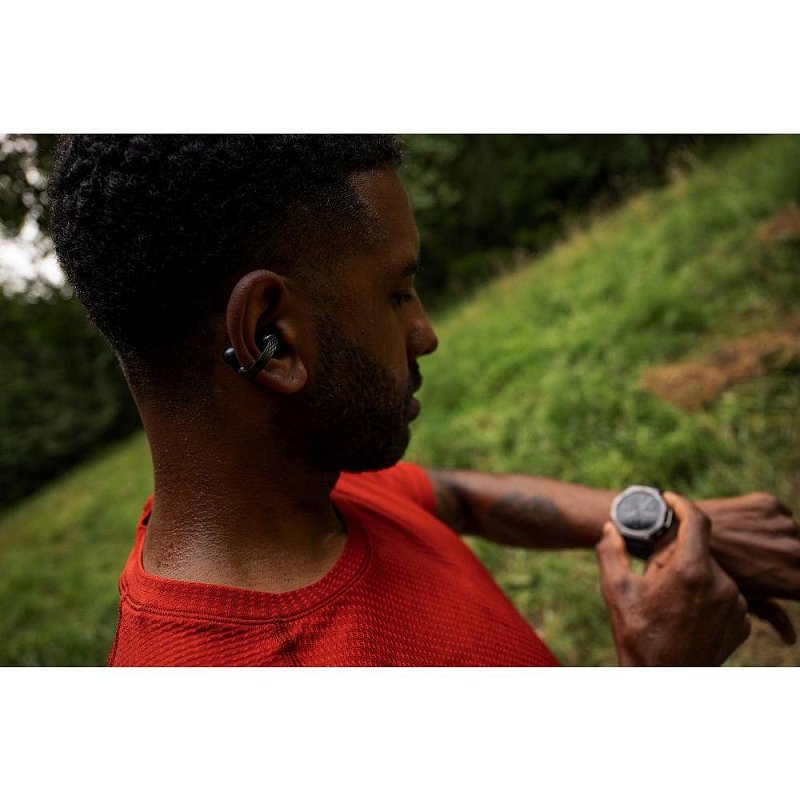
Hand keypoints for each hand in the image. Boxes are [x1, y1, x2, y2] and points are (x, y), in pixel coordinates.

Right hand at [596, 492, 750, 665]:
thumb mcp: (615, 589)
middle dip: (677, 554)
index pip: (697, 521)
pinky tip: (684, 612)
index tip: (668, 498)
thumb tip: (609, 527)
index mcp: (691, 571)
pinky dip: (706, 596)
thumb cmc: (637, 634)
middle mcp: (721, 584)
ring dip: (692, 575)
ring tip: (667, 598)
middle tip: (653, 572)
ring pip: (712, 572)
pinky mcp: (742, 623)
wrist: (662, 679)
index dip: (682, 504)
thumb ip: (610, 551)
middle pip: (699, 550)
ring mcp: (735, 605)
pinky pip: (724, 595)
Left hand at [701, 492, 799, 643]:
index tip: (781, 575)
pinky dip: (766, 519)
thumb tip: (790, 638)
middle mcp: (796, 551)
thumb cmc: (703, 575)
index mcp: (794, 579)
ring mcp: (783, 525)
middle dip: (787, 558)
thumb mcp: (740, 599)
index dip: (795, 578)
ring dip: (777, 537)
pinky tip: (742, 527)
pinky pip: (779, 511)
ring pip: (792, 531)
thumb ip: (772, 614)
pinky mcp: (767, 503)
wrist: (673, 535)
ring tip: (745, 544)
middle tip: (754, 560)